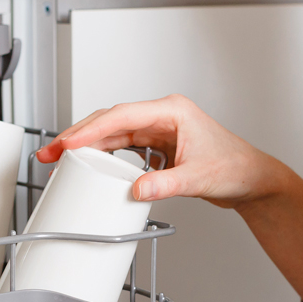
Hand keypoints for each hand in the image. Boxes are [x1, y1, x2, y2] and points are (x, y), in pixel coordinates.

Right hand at [36, 94, 289, 208]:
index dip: (90, 130)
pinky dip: (104, 157)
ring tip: (60, 160)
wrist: (251, 179)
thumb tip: (136, 189)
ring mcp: (159, 130)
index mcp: (172, 111)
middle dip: (78, 136)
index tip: (67, 143)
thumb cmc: (235, 168)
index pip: (122, 117)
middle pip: (110, 122)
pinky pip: (123, 148)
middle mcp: (163, 116)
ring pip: (113, 134)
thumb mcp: (199, 178)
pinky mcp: (158, 146)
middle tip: (51, 153)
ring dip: (87, 147)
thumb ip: (166, 184)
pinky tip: (90, 166)